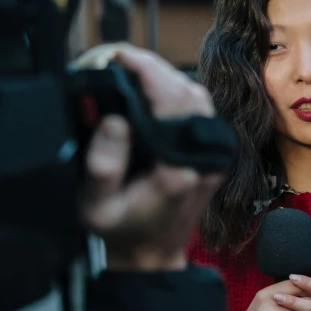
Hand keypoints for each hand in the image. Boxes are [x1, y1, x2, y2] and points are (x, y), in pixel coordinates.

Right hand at [80, 45, 221, 270]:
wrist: (152, 254)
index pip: (172, 103)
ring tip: (131, 70)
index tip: (119, 56)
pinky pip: (199, 109)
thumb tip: (114, 119)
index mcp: (179, 169)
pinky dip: (175, 91)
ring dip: (166, 77)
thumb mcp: (96, 206)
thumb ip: (103, 165)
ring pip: (198, 96)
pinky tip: (151, 90)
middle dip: (153, 67)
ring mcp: (214, 153)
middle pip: (188, 92)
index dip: (147, 72)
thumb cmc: (123, 231)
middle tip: (119, 59)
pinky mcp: (212, 150)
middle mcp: (205, 158)